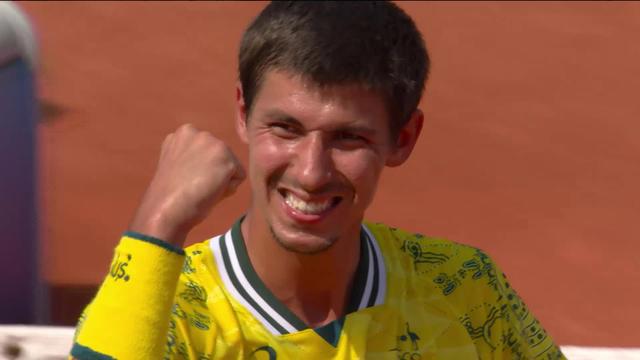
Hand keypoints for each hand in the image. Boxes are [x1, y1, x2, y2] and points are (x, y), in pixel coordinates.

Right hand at [129, 124, 245, 246]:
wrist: (165, 210)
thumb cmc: (169, 195)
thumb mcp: (177, 164)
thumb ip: (193, 155)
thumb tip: (211, 160)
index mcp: (184, 133)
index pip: (208, 152)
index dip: (199, 170)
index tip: (184, 178)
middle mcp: (199, 133)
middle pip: (222, 156)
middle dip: (213, 172)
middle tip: (193, 185)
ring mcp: (213, 144)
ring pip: (232, 166)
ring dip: (221, 180)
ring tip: (200, 188)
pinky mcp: (226, 158)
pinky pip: (239, 177)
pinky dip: (228, 190)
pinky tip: (209, 192)